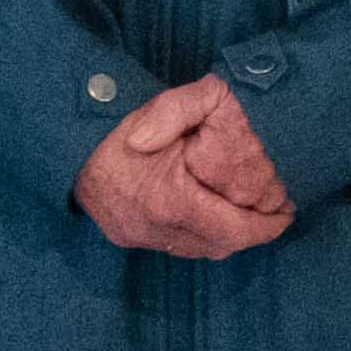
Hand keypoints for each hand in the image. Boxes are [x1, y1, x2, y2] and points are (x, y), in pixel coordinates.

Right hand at [78, 74, 295, 259]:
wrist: (65, 138)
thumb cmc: (120, 120)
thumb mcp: (166, 101)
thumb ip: (191, 108)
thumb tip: (202, 141)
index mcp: (170, 200)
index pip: (233, 231)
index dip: (265, 228)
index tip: (284, 215)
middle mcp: (153, 227)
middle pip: (218, 246)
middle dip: (249, 233)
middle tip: (270, 214)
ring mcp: (136, 235)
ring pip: (196, 250)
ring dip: (223, 236)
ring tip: (243, 215)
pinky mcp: (124, 237)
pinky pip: (172, 246)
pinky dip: (195, 236)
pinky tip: (205, 216)